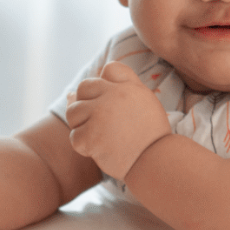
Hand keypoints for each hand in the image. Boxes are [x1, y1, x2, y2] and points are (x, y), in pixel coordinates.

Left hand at [66, 61, 170, 180]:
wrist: (157, 161)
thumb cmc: (151, 136)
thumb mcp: (145, 102)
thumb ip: (121, 88)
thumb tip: (73, 92)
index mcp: (129, 87)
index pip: (109, 69)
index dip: (107, 86)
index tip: (114, 105)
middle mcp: (113, 96)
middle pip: (84, 88)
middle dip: (87, 104)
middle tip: (101, 123)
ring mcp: (100, 115)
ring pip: (73, 112)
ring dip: (81, 125)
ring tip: (97, 136)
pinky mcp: (91, 136)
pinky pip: (74, 136)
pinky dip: (83, 146)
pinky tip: (99, 150)